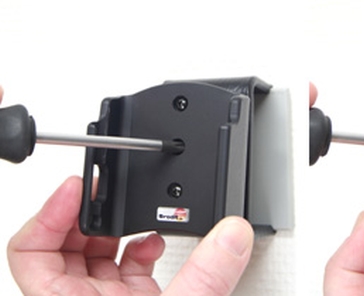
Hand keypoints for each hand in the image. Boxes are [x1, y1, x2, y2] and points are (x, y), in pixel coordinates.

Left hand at [7, 176, 253, 294]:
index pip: (29, 252)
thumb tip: (231, 235)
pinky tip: (153, 245)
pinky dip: (138, 252)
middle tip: (111, 195)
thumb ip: (206, 276)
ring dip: (116, 233)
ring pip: (93, 257)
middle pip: (63, 247)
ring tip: (138, 217)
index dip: (46, 213)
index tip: (75, 189)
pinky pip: (123, 271)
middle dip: (90, 217)